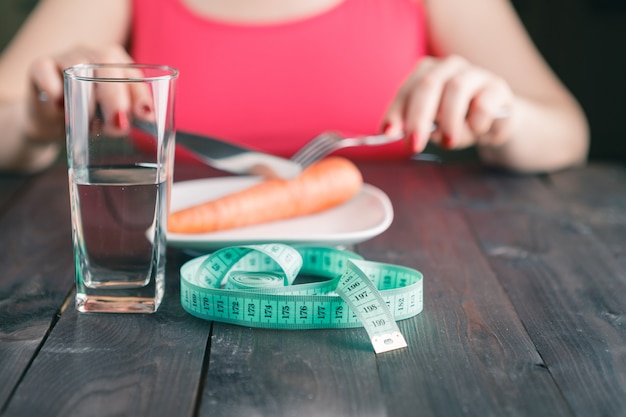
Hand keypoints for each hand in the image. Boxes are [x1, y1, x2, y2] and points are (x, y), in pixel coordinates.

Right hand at [25, 44, 147, 142]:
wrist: (50, 126)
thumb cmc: (89, 119)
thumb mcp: (112, 119)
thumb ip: (130, 116)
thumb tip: (152, 119)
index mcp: (115, 65)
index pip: (131, 71)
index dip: (140, 92)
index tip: (146, 115)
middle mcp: (92, 55)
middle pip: (107, 62)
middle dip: (116, 94)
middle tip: (120, 123)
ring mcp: (64, 58)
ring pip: (77, 64)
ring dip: (88, 96)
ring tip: (92, 124)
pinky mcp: (39, 67)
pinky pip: (44, 68)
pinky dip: (53, 86)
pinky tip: (59, 103)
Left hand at [382, 54, 514, 152]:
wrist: (494, 123)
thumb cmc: (456, 122)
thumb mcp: (433, 127)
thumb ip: (418, 127)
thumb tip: (401, 134)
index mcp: (427, 73)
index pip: (407, 90)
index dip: (396, 111)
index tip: (388, 133)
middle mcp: (449, 67)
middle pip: (429, 85)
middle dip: (418, 117)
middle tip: (414, 144)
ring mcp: (475, 73)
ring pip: (456, 89)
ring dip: (449, 120)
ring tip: (449, 142)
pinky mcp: (497, 87)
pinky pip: (484, 102)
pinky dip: (477, 120)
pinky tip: (477, 129)